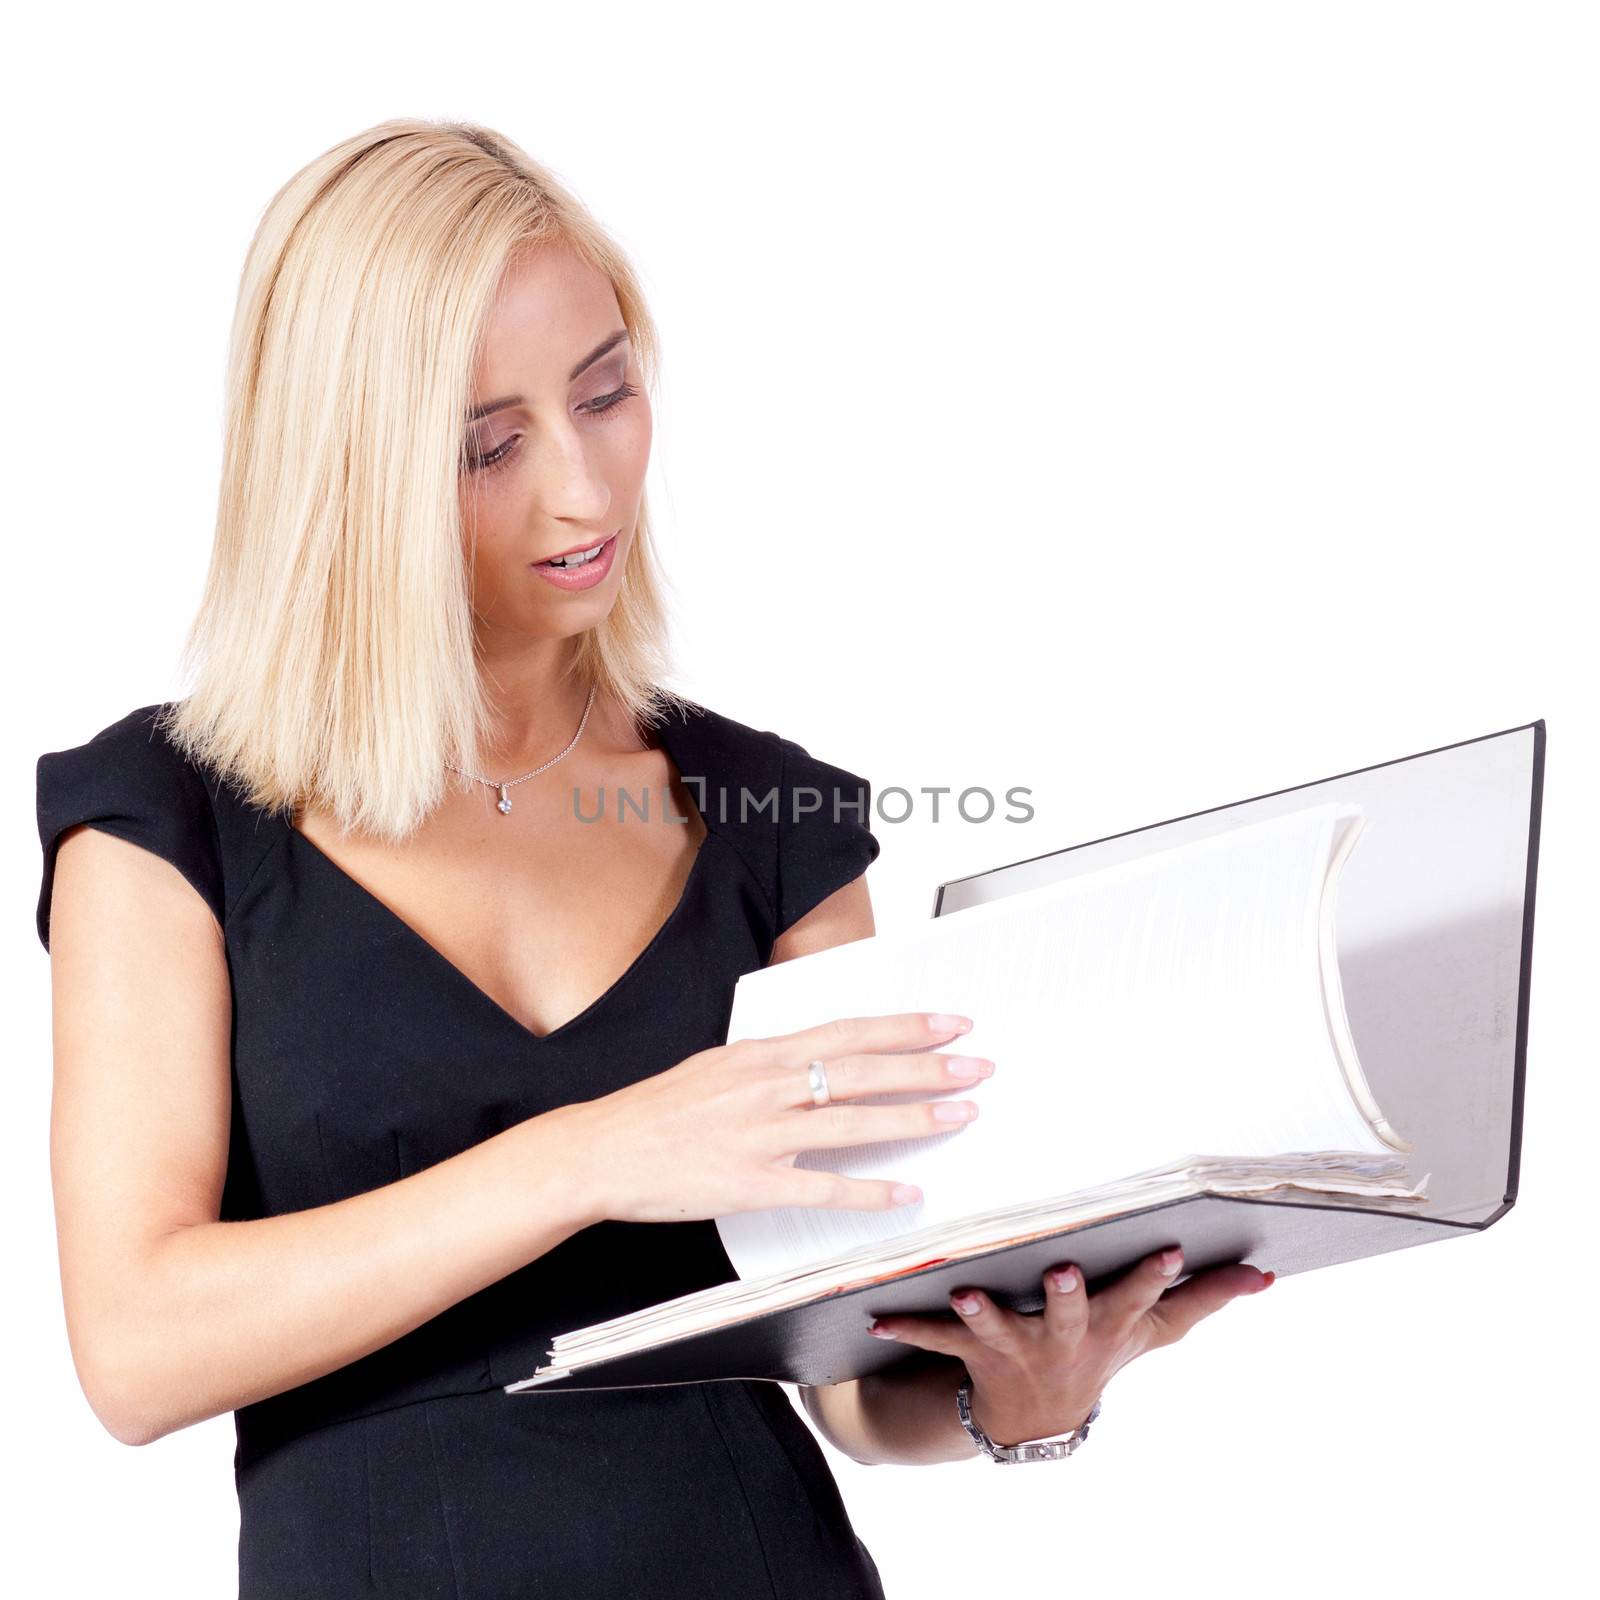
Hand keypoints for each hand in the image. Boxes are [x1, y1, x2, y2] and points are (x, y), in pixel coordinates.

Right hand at [571, 1012, 992, 1223]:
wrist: (599, 1150)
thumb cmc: (657, 1111)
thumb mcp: (717, 1066)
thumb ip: (772, 1063)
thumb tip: (822, 1058)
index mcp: (759, 1053)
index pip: (847, 1032)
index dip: (904, 1025)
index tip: (950, 1020)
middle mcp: (765, 1085)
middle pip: (861, 1069)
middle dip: (927, 1065)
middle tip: (978, 1063)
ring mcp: (758, 1134)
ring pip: (852, 1120)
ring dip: (914, 1118)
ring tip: (962, 1114)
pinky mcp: (749, 1183)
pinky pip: (822, 1188)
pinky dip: (869, 1192)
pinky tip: (908, 1192)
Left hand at [866, 1247, 1275, 1446]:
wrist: (1036, 1421)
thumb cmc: (1100, 1353)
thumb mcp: (1154, 1332)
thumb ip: (1204, 1298)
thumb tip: (1265, 1275)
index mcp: (1108, 1325)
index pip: (1138, 1297)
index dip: (1155, 1276)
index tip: (1168, 1247)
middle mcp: (1063, 1339)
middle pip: (1069, 1316)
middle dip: (1068, 1296)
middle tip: (1063, 1271)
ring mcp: (1016, 1348)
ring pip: (998, 1329)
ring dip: (982, 1312)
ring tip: (963, 1292)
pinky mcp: (971, 1351)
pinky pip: (935, 1339)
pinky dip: (907, 1326)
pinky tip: (877, 1315)